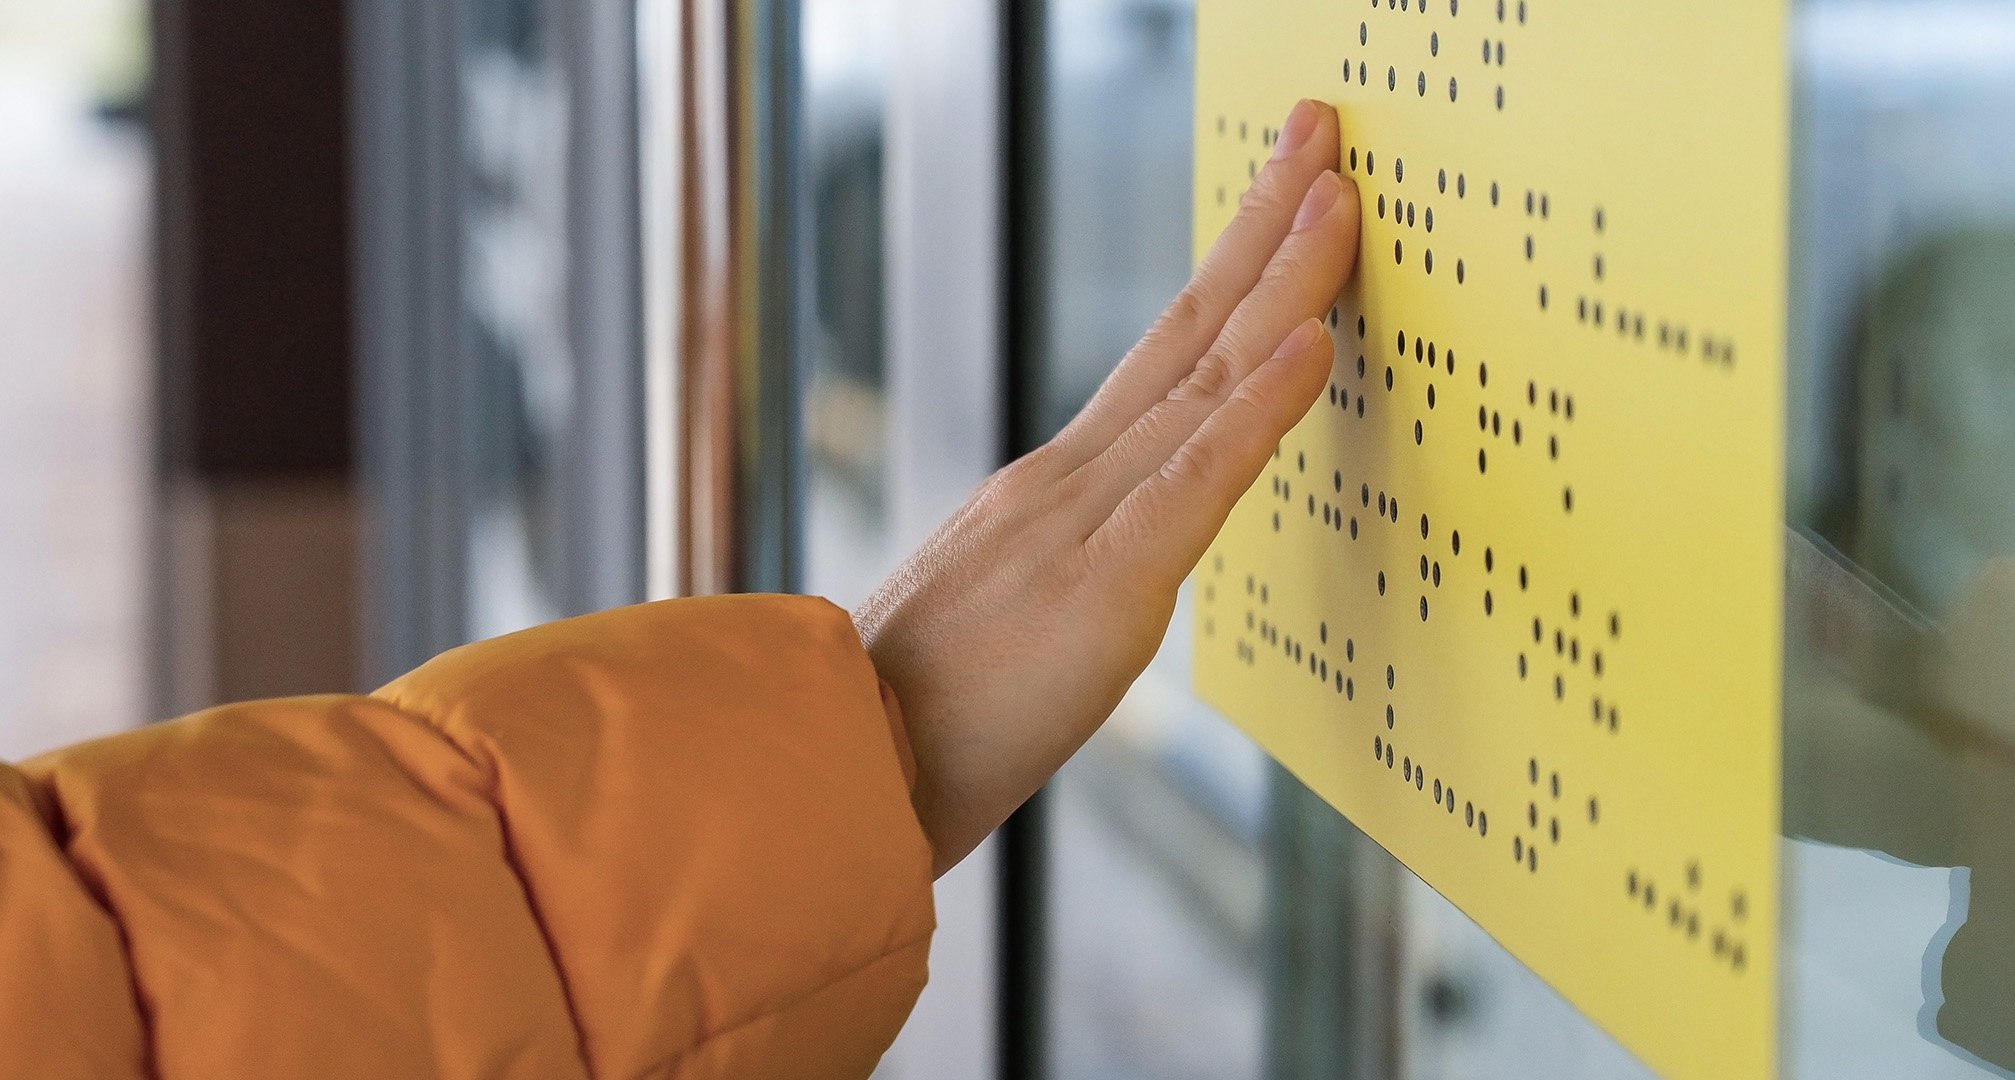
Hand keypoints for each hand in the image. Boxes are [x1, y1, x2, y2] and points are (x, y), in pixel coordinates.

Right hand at [856, 100, 1360, 874]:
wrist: (834, 776)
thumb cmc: (916, 719)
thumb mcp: (1007, 618)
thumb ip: (1066, 566)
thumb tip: (1122, 549)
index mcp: (1052, 488)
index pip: (1163, 357)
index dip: (1231, 271)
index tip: (1282, 196)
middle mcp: (1068, 480)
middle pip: (1188, 333)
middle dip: (1264, 228)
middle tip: (1321, 132)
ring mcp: (1080, 523)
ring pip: (1201, 383)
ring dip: (1281, 284)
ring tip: (1340, 199)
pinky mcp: (1098, 589)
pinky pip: (1191, 487)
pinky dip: (1257, 411)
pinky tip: (1312, 346)